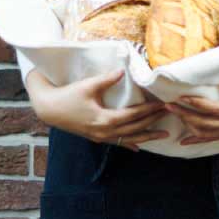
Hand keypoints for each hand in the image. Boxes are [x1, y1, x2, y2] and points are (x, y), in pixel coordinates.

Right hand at [25, 68, 167, 149]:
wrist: (48, 109)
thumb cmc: (68, 95)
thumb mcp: (87, 86)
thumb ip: (107, 79)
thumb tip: (123, 71)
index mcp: (104, 119)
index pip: (133, 115)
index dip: (150, 109)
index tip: (163, 104)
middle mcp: (104, 132)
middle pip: (135, 128)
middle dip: (153, 121)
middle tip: (170, 114)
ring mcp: (100, 137)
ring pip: (128, 139)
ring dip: (147, 136)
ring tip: (164, 135)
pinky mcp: (96, 137)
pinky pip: (116, 142)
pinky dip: (129, 144)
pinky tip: (138, 148)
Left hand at [166, 58, 218, 145]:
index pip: (213, 109)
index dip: (196, 104)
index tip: (182, 97)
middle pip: (202, 122)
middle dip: (183, 114)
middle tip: (167, 105)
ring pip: (203, 132)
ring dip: (186, 124)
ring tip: (173, 114)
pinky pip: (210, 138)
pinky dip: (195, 139)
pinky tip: (182, 141)